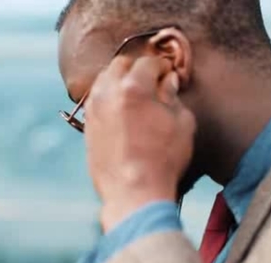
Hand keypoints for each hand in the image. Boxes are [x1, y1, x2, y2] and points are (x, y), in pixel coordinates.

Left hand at [84, 55, 195, 232]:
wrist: (133, 192)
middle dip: (138, 68)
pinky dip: (109, 98)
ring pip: (104, 79)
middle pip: (121, 64)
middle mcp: (109, 92)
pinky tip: (121, 109)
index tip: (169, 74)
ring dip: (119, 80)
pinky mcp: (88, 125)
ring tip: (135, 94)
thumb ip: (173, 97)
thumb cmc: (163, 159)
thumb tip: (167, 82)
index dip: (163, 66)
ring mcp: (94, 109)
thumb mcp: (182, 124)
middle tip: (152, 81)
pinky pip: (96, 100)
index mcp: (134, 87)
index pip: (149, 62)